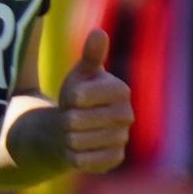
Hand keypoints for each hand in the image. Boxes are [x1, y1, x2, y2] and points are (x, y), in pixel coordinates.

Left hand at [55, 29, 130, 176]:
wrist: (77, 129)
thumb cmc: (78, 97)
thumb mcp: (81, 75)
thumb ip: (91, 56)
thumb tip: (98, 32)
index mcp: (120, 90)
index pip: (79, 96)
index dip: (68, 98)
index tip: (73, 97)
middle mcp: (127, 115)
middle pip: (76, 121)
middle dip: (65, 119)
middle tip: (71, 116)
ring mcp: (122, 139)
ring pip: (76, 141)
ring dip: (67, 138)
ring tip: (73, 132)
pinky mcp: (114, 160)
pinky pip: (82, 161)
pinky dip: (72, 156)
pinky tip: (78, 148)